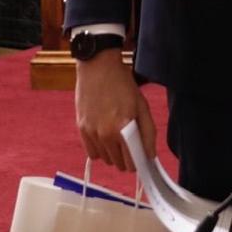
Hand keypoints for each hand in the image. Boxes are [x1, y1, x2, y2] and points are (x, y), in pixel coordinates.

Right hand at [75, 54, 155, 171]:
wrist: (98, 67)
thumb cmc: (123, 84)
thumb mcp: (142, 106)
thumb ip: (148, 133)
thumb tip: (150, 155)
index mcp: (122, 129)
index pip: (131, 163)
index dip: (139, 161)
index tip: (142, 157)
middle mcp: (105, 134)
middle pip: (119, 164)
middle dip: (127, 157)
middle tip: (131, 143)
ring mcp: (91, 133)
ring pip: (106, 160)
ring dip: (114, 154)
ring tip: (118, 135)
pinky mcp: (81, 129)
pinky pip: (92, 153)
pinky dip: (100, 149)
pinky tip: (105, 136)